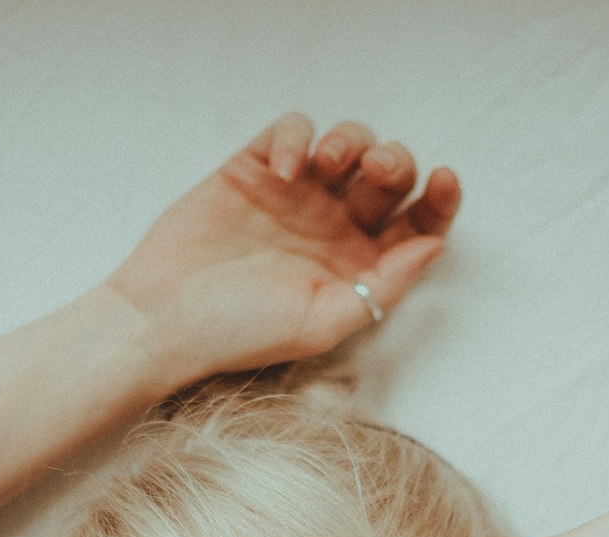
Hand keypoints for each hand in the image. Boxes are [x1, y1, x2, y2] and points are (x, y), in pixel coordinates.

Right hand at [106, 112, 459, 390]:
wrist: (164, 320)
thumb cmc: (241, 335)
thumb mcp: (321, 323)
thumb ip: (381, 287)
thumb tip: (434, 247)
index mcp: (359, 266)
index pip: (417, 224)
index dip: (439, 200)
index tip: (444, 181)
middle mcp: (334, 227)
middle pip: (389, 176)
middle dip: (395, 162)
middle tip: (379, 170)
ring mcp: (296, 196)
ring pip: (348, 143)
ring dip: (354, 140)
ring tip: (334, 162)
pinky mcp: (256, 170)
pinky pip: (292, 130)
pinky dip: (297, 137)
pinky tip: (285, 171)